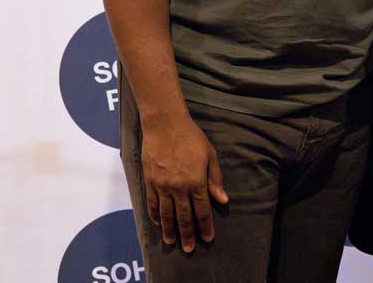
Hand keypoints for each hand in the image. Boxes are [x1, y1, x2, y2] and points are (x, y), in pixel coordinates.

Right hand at [140, 114, 228, 252]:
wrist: (165, 124)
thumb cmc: (191, 137)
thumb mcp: (210, 155)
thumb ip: (215, 179)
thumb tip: (222, 200)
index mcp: (196, 181)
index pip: (202, 210)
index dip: (205, 226)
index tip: (208, 238)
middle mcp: (178, 187)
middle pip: (184, 217)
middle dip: (188, 234)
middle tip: (190, 248)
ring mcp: (162, 186)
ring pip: (167, 214)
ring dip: (170, 230)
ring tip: (173, 242)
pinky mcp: (150, 182)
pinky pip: (153, 204)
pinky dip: (156, 216)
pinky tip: (159, 223)